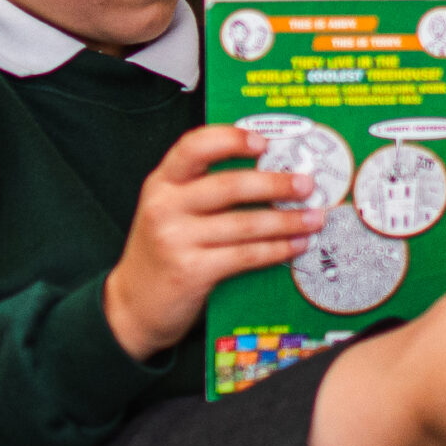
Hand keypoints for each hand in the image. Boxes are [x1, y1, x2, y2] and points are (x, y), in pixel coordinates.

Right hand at [103, 125, 315, 360]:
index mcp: (161, 183)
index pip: (194, 146)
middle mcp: (165, 206)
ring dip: (286, 221)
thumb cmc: (161, 253)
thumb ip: (200, 190)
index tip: (264, 142)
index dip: (231, 140)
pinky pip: (245, 255)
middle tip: (306, 184)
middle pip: (230, 185)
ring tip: (314, 218)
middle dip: (276, 184)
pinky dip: (277, 250)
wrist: (132, 306)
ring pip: (245, 224)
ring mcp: (176, 239)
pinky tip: (296, 245)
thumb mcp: (168, 211)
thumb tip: (266, 171)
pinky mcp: (191, 271)